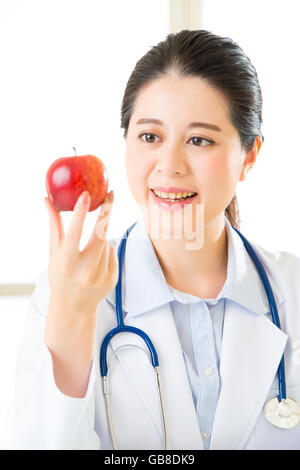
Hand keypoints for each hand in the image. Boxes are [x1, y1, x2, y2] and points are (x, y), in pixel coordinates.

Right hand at [44, 190, 117, 314]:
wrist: (73, 307)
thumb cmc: (60, 275)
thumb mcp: (54, 253)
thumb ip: (55, 226)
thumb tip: (48, 200)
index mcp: (67, 263)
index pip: (74, 233)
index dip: (80, 213)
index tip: (86, 194)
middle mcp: (85, 271)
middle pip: (100, 234)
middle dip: (107, 212)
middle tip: (110, 194)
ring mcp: (101, 276)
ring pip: (106, 243)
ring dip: (101, 239)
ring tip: (88, 253)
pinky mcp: (112, 279)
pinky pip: (113, 253)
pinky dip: (106, 252)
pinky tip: (96, 263)